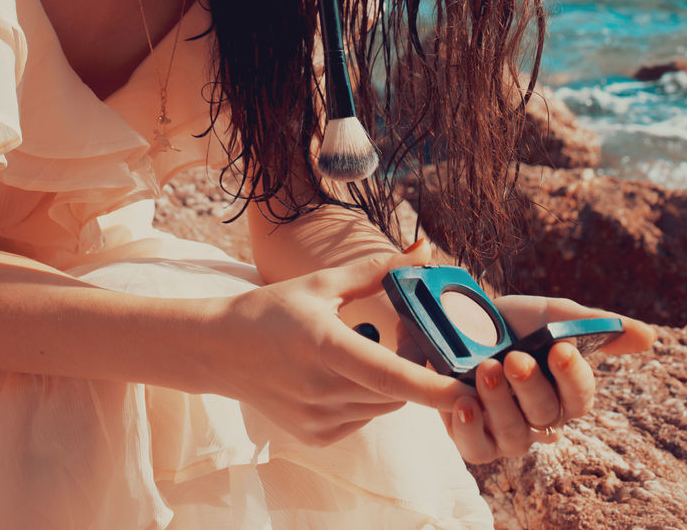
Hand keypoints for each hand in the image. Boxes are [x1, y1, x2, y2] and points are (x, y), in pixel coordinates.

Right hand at [207, 252, 470, 447]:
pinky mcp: (316, 436)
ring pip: (382, 406)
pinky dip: (367, 397)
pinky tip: (343, 372)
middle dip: (413, 366)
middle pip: (395, 389)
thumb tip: (424, 250)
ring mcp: (318, 420)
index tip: (468, 388)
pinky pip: (363, 418)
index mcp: (324, 346)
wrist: (219, 351)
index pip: (389, 375)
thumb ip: (378, 269)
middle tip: (410, 335)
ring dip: (390, 382)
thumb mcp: (322, 283)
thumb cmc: (272, 309)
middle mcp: (322, 390)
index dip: (432, 386)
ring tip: (368, 346)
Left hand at [439, 292, 656, 463]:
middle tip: (514, 357)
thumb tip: (650, 337)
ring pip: (514, 437)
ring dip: (500, 403)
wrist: (456, 320)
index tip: (561, 348)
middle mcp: (539, 419)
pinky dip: (470, 429)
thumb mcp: (552, 314)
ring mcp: (506, 433)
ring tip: (486, 368)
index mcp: (564, 392)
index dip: (573, 376)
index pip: (580, 397)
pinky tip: (463, 401)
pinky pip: (477, 450)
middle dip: (530, 386)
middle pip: (546, 416)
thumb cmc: (514, 322)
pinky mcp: (473, 440)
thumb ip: (596, 326)